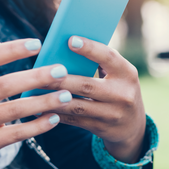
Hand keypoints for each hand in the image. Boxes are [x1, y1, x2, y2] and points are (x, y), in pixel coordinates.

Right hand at [0, 39, 74, 168]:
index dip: (12, 49)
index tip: (37, 43)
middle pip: (5, 84)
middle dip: (36, 77)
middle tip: (62, 71)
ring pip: (15, 110)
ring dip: (44, 102)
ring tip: (66, 95)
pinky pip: (16, 134)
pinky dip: (37, 126)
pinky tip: (54, 118)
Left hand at [42, 36, 146, 164]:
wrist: (133, 126)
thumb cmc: (119, 90)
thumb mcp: (119, 75)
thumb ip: (101, 62)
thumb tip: (68, 45)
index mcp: (128, 74)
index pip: (109, 57)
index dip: (90, 48)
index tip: (70, 40)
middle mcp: (122, 94)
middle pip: (87, 84)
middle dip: (61, 79)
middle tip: (41, 71)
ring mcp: (112, 114)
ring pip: (77, 105)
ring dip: (53, 98)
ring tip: (35, 90)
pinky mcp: (101, 128)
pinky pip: (74, 120)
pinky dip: (56, 114)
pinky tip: (40, 108)